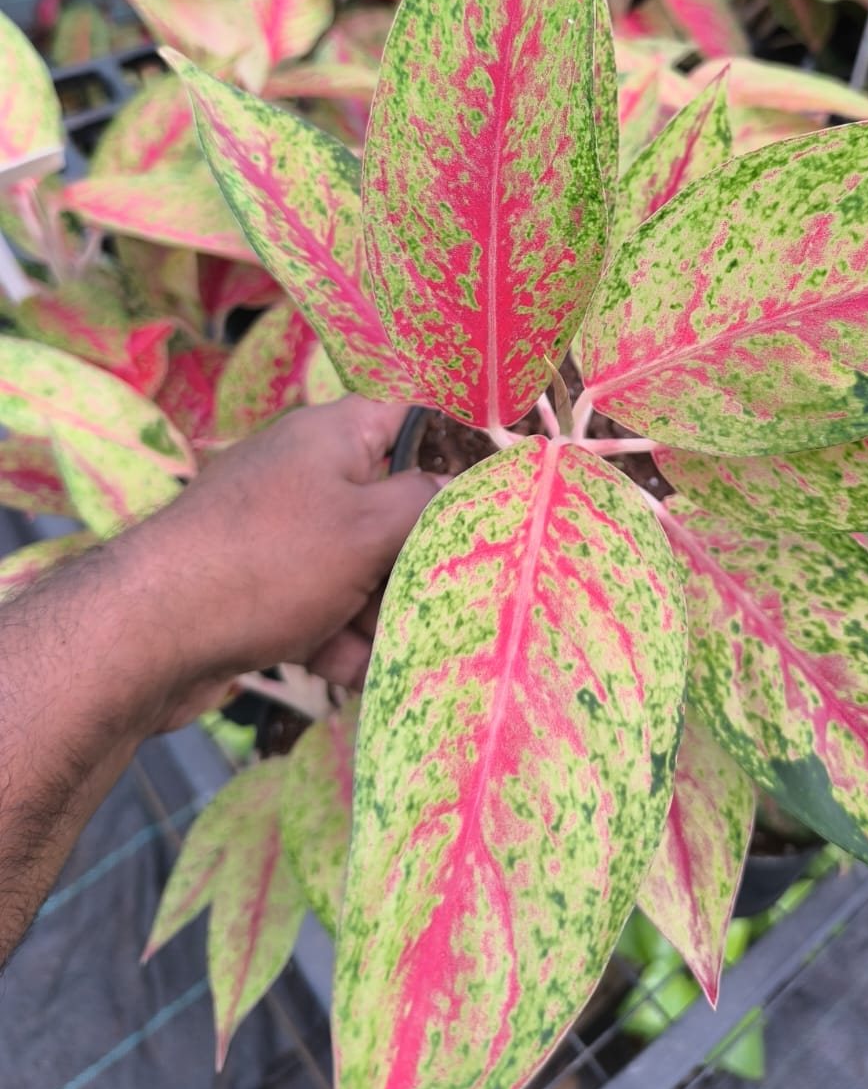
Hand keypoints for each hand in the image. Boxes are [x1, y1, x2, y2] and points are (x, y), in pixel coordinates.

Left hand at [120, 397, 439, 727]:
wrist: (145, 635)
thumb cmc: (266, 561)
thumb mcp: (368, 526)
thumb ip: (430, 503)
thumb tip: (467, 491)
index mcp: (335, 433)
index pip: (415, 415)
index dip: (460, 445)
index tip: (501, 489)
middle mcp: (307, 473)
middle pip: (393, 505)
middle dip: (419, 559)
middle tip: (450, 595)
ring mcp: (279, 532)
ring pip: (359, 566)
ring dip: (380, 613)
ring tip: (392, 651)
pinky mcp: (257, 586)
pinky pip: (319, 606)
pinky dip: (337, 639)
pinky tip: (346, 673)